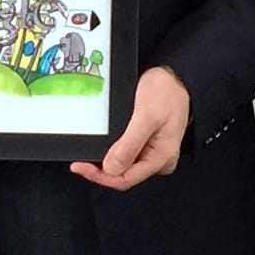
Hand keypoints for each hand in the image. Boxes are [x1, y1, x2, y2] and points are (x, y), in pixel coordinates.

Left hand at [71, 65, 189, 190]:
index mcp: (162, 157)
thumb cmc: (168, 91)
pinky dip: (111, 151)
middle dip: (100, 170)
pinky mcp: (146, 142)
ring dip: (104, 161)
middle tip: (80, 163)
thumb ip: (130, 144)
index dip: (100, 176)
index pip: (126, 179)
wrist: (175, 75)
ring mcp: (152, 151)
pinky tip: (101, 145)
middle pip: (123, 175)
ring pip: (123, 165)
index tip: (81, 167)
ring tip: (87, 154)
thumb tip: (111, 168)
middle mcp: (159, 159)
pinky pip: (126, 153)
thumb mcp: (147, 116)